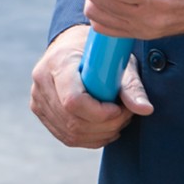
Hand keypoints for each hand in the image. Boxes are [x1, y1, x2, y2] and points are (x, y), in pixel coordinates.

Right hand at [29, 23, 153, 148]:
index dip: (100, 113)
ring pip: (71, 133)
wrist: (71, 45)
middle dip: (106, 126)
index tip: (119, 107)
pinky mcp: (40, 110)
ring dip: (100, 134)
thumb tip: (145, 109)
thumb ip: (131, 86)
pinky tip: (104, 127)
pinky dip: (90, 138)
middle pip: (74, 122)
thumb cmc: (97, 50)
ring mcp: (37, 97)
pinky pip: (66, 136)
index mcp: (58, 62)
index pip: (73, 101)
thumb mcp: (117, 60)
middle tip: (125, 115)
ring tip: (117, 120)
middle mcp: (42, 80)